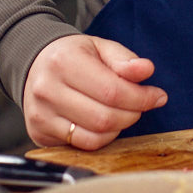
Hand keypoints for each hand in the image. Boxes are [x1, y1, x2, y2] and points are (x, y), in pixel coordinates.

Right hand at [23, 34, 167, 148]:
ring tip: (125, 112)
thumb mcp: (99, 47)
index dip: (140, 97)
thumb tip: (147, 70)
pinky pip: (81, 146)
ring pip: (93, 137)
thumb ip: (124, 59)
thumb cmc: (72, 55)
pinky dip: (102, 139)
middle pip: (103, 117)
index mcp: (64, 62)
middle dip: (132, 114)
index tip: (158, 96)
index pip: (111, 90)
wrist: (34, 64)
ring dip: (119, 128)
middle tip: (142, 104)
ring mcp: (41, 116)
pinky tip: (107, 124)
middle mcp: (48, 90)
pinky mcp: (40, 134)